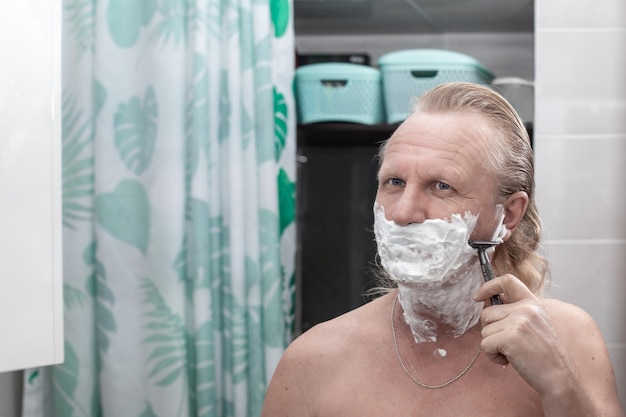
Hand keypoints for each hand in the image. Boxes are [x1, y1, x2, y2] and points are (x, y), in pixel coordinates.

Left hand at [474, 274, 572, 393]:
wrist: (558, 376)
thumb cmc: (543, 354)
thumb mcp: (534, 324)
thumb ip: (515, 311)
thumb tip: (487, 301)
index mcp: (532, 303)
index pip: (507, 280)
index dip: (489, 286)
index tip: (478, 296)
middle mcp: (525, 309)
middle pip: (487, 313)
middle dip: (491, 330)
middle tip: (509, 343)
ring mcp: (517, 322)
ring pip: (484, 330)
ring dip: (493, 345)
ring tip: (513, 352)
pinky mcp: (509, 337)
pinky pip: (485, 344)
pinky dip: (492, 356)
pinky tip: (509, 360)